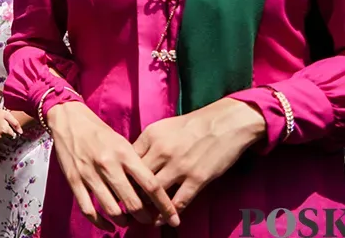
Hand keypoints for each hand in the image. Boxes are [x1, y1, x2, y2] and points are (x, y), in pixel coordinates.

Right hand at [0, 101, 20, 156]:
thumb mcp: (7, 115)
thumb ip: (15, 123)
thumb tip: (21, 132)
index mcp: (5, 130)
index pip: (14, 138)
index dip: (15, 136)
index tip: (13, 135)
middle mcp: (0, 136)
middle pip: (9, 144)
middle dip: (10, 142)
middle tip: (9, 139)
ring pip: (3, 149)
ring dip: (5, 147)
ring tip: (5, 144)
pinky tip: (0, 149)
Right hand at [46, 101, 178, 229]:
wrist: (69, 119)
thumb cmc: (100, 132)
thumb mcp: (122, 143)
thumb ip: (135, 165)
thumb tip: (148, 191)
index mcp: (124, 153)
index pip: (150, 184)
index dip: (164, 205)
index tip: (173, 218)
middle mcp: (108, 165)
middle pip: (133, 202)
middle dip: (144, 217)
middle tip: (148, 219)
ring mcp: (90, 174)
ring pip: (112, 209)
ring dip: (124, 221)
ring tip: (128, 221)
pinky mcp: (74, 181)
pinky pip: (88, 210)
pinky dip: (100, 223)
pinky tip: (108, 226)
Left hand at [132, 97, 265, 214]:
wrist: (224, 123)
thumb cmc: (191, 125)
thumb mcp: (162, 127)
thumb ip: (147, 143)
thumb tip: (132, 161)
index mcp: (150, 136)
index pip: (128, 161)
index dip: (123, 176)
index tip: (120, 188)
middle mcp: (161, 151)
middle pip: (137, 178)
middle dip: (131, 194)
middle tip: (128, 205)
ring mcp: (179, 166)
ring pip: (155, 193)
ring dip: (148, 207)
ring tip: (143, 216)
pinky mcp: (197, 179)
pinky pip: (179, 201)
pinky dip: (168, 214)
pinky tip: (164, 221)